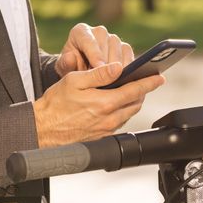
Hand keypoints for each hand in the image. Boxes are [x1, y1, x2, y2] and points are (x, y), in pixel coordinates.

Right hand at [33, 62, 164, 147]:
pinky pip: (119, 121)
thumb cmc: (55, 104)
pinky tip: (116, 103)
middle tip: (144, 81)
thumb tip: (118, 67)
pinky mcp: (102, 136)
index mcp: (104, 103)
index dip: (149, 83)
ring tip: (131, 90)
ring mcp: (106, 129)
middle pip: (136, 103)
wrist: (42, 129)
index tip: (160, 77)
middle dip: (142, 92)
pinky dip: (123, 111)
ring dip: (133, 102)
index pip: (134, 91)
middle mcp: (109, 119)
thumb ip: (99, 74)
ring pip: (129, 113)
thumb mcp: (74, 80)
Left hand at [55, 23, 133, 76]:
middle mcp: (98, 31)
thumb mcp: (64, 68)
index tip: (99, 67)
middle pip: (107, 43)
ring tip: (114, 79)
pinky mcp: (123, 46)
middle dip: (107, 62)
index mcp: (80, 31)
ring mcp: (112, 38)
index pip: (89, 40)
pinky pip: (128, 53)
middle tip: (107, 78)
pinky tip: (123, 77)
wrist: (80, 70)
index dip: (95, 54)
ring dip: (118, 65)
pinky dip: (127, 65)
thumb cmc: (71, 68)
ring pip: (119, 48)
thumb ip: (65, 63)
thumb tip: (70, 57)